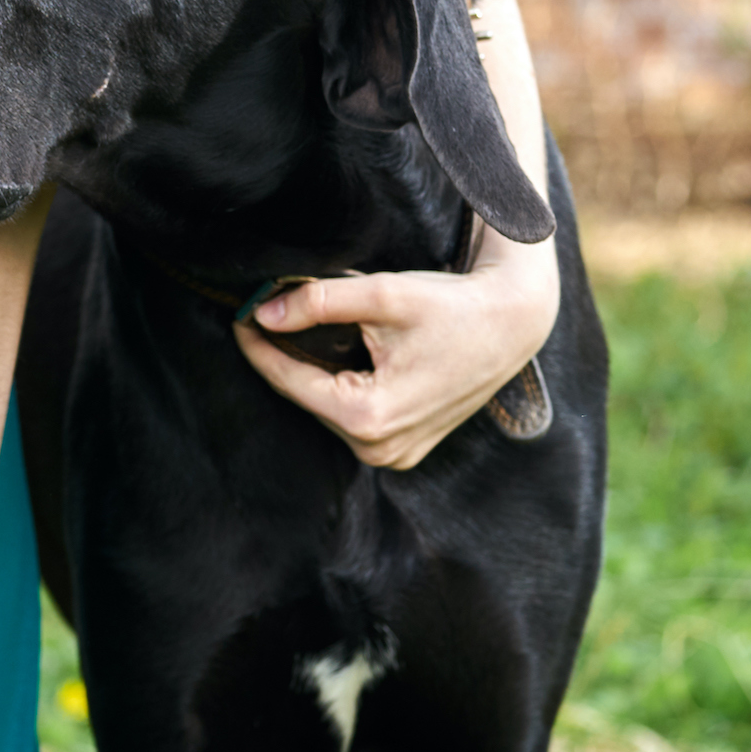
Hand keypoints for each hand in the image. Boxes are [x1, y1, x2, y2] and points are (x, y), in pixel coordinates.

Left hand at [234, 230, 558, 469]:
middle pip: (308, 398)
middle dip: (286, 356)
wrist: (513, 323)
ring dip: (313, 372)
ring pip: (329, 409)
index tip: (237, 316)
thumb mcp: (382, 296)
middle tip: (264, 314)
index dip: (258, 347)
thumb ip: (317, 303)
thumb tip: (262, 313)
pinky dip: (341, 388)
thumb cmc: (453, 307)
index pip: (290, 381)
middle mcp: (379, 449)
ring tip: (296, 329)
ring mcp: (395, 455)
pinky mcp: (406, 449)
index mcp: (369, 417)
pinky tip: (336, 354)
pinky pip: (355, 419)